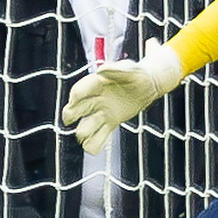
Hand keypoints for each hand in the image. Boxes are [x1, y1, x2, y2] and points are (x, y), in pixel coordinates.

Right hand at [61, 39, 185, 154]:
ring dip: (82, 133)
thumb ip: (116, 70)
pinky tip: (95, 148)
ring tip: (89, 136)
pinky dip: (93, 146)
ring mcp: (100, 114)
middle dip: (69, 115)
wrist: (147, 86)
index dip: (75, 96)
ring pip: (83, 128)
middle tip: (74, 119)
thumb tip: (100, 71)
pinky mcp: (109, 124)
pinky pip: (97, 139)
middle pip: (73, 110)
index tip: (74, 100)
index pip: (79, 91)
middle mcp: (94, 100)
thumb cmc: (136, 75)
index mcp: (95, 85)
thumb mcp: (130, 69)